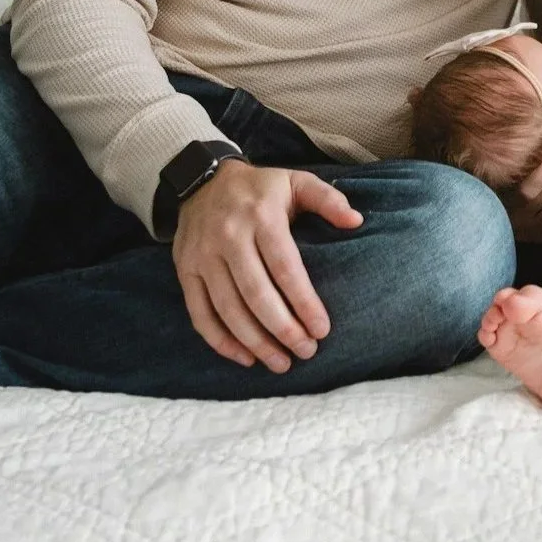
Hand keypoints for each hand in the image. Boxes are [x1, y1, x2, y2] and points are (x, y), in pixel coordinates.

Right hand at [172, 159, 362, 371]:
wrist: (202, 178)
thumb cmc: (260, 188)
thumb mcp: (296, 182)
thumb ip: (327, 199)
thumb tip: (356, 220)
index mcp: (261, 216)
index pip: (285, 268)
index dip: (304, 302)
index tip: (322, 329)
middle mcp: (228, 236)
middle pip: (256, 293)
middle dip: (283, 329)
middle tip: (306, 352)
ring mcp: (202, 255)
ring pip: (228, 309)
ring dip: (254, 342)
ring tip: (280, 363)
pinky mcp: (185, 270)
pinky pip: (200, 312)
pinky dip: (220, 340)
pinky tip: (244, 357)